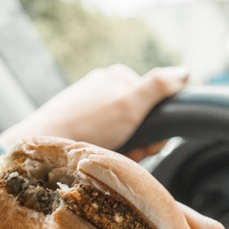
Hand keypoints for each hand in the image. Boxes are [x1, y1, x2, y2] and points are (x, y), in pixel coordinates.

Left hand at [0, 65, 187, 160]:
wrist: (44, 145)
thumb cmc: (87, 125)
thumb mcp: (129, 104)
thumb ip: (157, 87)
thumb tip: (184, 72)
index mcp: (119, 77)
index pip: (155, 103)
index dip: (154, 129)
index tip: (145, 143)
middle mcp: (104, 87)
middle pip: (139, 120)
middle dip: (138, 142)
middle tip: (126, 152)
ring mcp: (90, 105)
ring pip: (123, 133)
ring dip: (123, 150)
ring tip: (108, 155)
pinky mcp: (78, 122)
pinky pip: (104, 139)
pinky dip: (105, 150)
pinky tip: (95, 155)